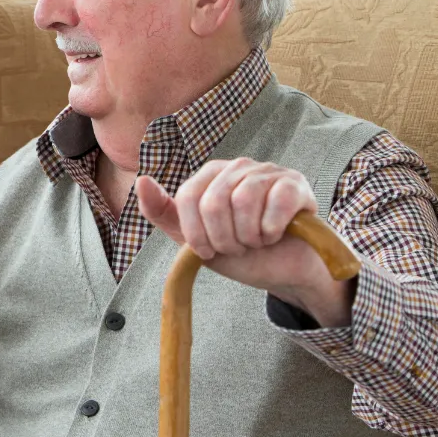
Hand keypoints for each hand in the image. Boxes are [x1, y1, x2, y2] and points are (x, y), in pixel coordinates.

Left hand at [135, 158, 354, 323]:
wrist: (284, 270)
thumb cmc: (240, 250)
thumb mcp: (194, 237)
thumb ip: (162, 212)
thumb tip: (141, 180)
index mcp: (210, 175)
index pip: (187, 197)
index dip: (196, 233)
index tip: (208, 251)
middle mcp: (237, 166)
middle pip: (214, 202)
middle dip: (224, 239)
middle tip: (238, 247)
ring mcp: (268, 171)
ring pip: (244, 202)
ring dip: (249, 237)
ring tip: (256, 241)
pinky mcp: (295, 183)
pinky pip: (276, 204)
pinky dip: (272, 230)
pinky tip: (275, 235)